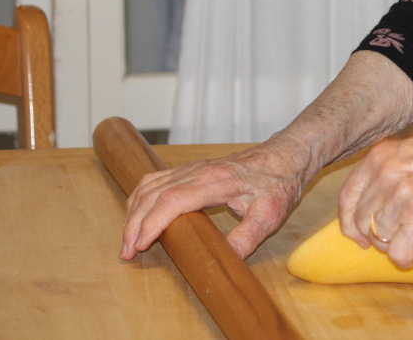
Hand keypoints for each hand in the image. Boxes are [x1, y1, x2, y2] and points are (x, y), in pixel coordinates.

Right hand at [120, 136, 309, 260]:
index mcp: (214, 180)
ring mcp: (193, 167)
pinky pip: (157, 179)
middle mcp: (198, 170)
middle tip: (126, 252)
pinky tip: (138, 212)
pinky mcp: (192, 168)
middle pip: (153, 194)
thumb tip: (226, 259)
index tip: (138, 246)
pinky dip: (141, 196)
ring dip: (134, 210)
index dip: (151, 224)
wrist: (286, 154)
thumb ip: (248, 236)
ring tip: (128, 238)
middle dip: (134, 224)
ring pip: (150, 185)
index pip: (171, 201)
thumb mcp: (271, 212)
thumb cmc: (279, 181)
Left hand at [338, 119, 412, 267]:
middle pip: (363, 221)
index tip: (358, 234)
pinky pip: (399, 252)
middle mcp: (385, 174)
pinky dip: (408, 257)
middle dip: (378, 236)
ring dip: (397, 245)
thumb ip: (390, 175)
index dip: (349, 222)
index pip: (348, 196)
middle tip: (399, 238)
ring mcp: (401, 195)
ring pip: (381, 239)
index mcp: (380, 156)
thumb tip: (376, 206)